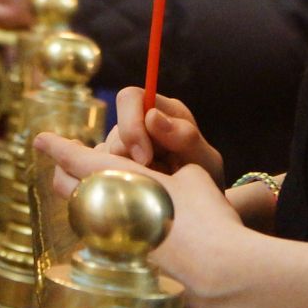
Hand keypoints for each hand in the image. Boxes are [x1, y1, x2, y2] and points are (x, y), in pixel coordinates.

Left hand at [35, 132, 259, 307]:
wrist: (217, 272)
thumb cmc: (207, 216)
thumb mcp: (192, 172)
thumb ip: (170, 161)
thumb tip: (154, 167)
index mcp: (120, 180)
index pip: (76, 159)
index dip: (57, 146)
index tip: (40, 139)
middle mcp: (105, 210)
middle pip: (67, 186)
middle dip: (68, 170)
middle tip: (75, 160)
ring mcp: (108, 241)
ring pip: (83, 212)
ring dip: (89, 197)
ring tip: (108, 190)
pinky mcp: (119, 264)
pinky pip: (100, 235)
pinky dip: (106, 221)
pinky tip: (128, 221)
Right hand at [101, 87, 224, 183]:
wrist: (200, 210)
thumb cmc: (206, 179)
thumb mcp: (205, 161)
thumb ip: (185, 136)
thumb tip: (152, 116)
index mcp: (164, 111)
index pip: (131, 98)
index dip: (131, 125)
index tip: (145, 159)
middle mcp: (140, 123)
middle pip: (115, 131)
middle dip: (128, 157)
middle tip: (149, 179)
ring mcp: (125, 145)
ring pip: (106, 154)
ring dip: (127, 173)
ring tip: (152, 186)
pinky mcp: (114, 165)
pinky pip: (101, 170)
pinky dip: (117, 181)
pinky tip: (137, 190)